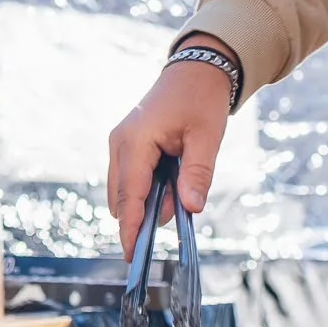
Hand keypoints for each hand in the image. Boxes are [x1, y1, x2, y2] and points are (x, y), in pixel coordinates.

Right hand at [106, 36, 233, 258]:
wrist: (197, 69)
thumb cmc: (202, 100)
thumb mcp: (207, 138)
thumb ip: (197, 174)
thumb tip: (190, 210)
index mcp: (135, 141)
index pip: (130, 196)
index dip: (131, 228)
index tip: (130, 256)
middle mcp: (120, 143)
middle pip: (122, 197)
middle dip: (141, 217)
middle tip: (173, 223)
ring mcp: (120, 142)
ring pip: (125, 189)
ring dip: (147, 202)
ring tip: (180, 192)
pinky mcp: (127, 144)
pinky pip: (130, 177)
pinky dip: (147, 189)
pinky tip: (172, 185)